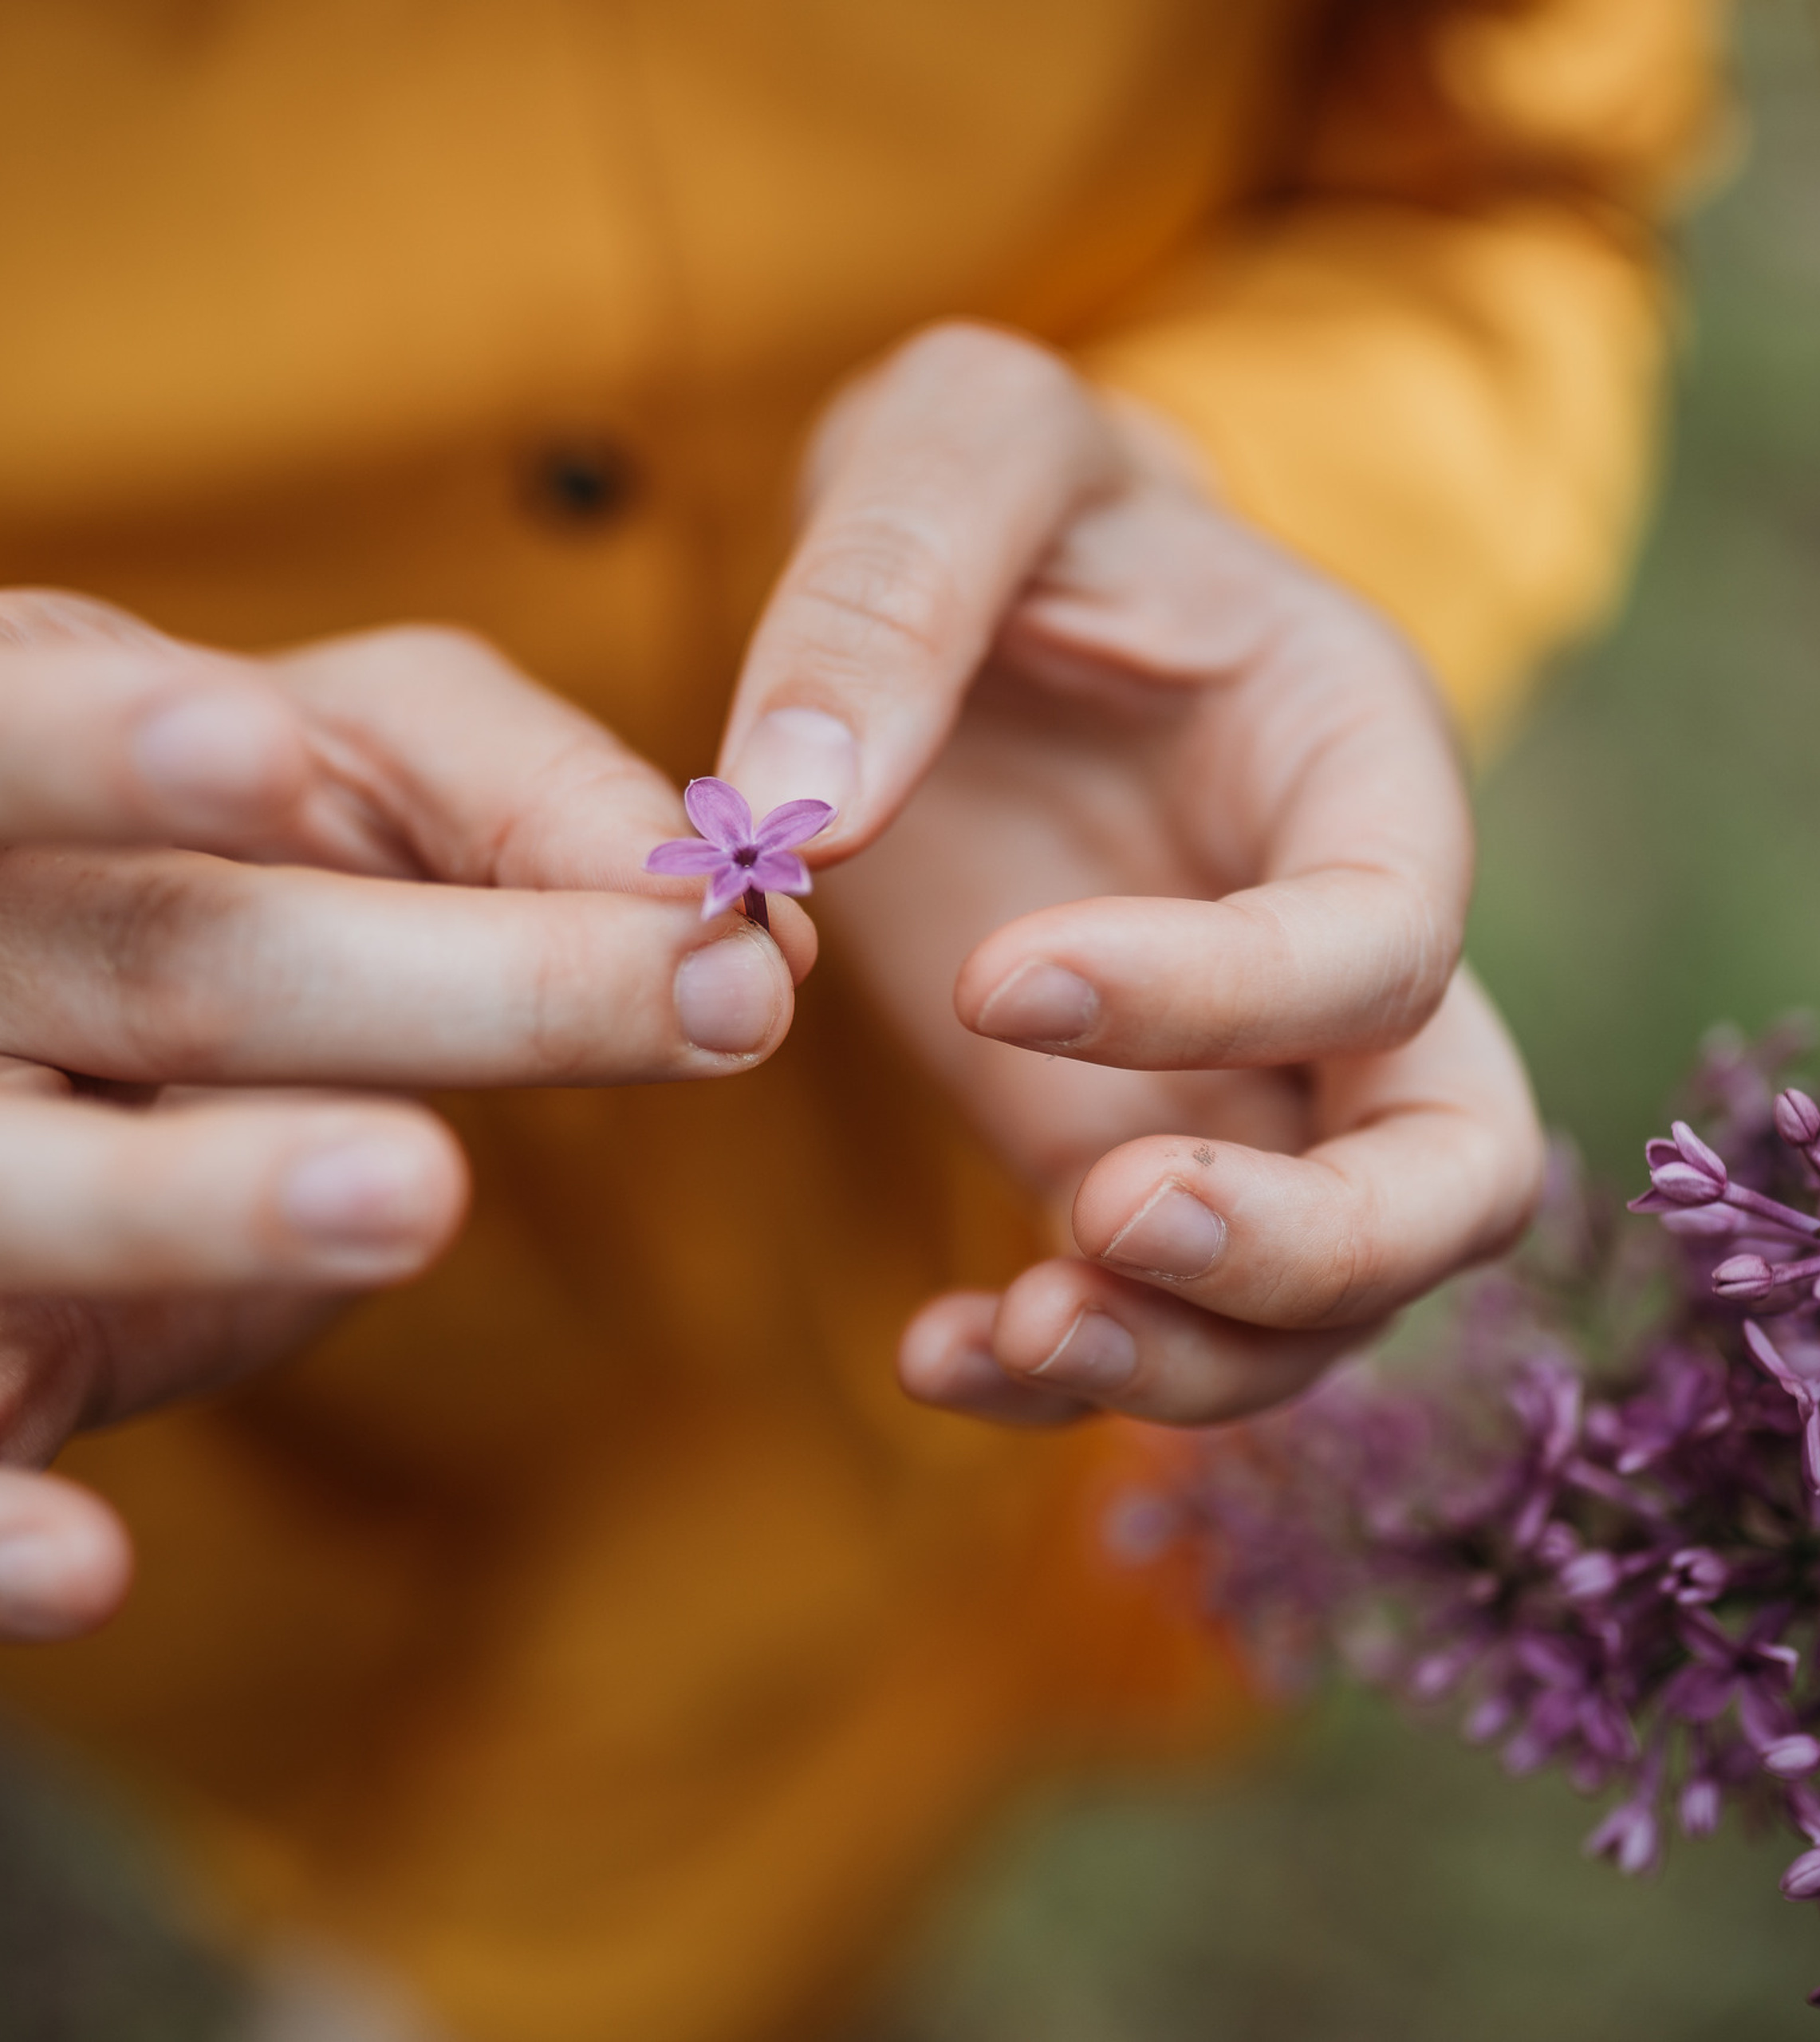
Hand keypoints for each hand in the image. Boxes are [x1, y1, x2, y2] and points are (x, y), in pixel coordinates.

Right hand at [0, 593, 814, 1638]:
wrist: (103, 1027)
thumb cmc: (255, 856)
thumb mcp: (381, 768)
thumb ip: (534, 798)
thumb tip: (722, 895)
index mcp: (33, 784)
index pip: (31, 731)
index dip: (112, 746)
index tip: (268, 755)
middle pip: (138, 967)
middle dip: (359, 989)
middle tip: (539, 1018)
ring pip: (26, 1194)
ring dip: (193, 1206)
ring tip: (413, 1194)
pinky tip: (95, 1574)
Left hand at [715, 322, 1542, 1427]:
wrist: (989, 599)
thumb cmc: (1004, 499)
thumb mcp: (953, 441)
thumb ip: (893, 577)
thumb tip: (805, 810)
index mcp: (1360, 765)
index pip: (1384, 938)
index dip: (1228, 993)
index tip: (1004, 978)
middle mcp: (1351, 950)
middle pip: (1456, 1171)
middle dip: (1307, 1246)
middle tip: (1102, 1223)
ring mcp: (1257, 1077)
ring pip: (1330, 1297)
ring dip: (1192, 1352)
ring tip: (1005, 1327)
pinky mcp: (1138, 1144)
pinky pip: (1172, 1314)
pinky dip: (1079, 1368)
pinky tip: (944, 1351)